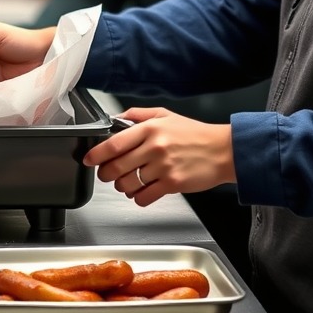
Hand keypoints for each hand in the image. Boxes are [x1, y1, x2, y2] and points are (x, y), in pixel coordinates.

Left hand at [82, 106, 235, 206]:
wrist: (224, 150)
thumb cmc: (195, 134)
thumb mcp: (165, 115)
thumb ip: (138, 114)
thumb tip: (116, 118)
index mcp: (150, 129)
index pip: (114, 143)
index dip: (96, 154)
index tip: (88, 159)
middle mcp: (154, 147)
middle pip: (117, 166)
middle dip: (106, 174)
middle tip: (106, 174)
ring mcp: (163, 167)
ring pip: (129, 183)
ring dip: (122, 187)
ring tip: (126, 183)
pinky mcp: (173, 184)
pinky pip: (145, 197)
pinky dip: (138, 198)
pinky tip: (141, 192)